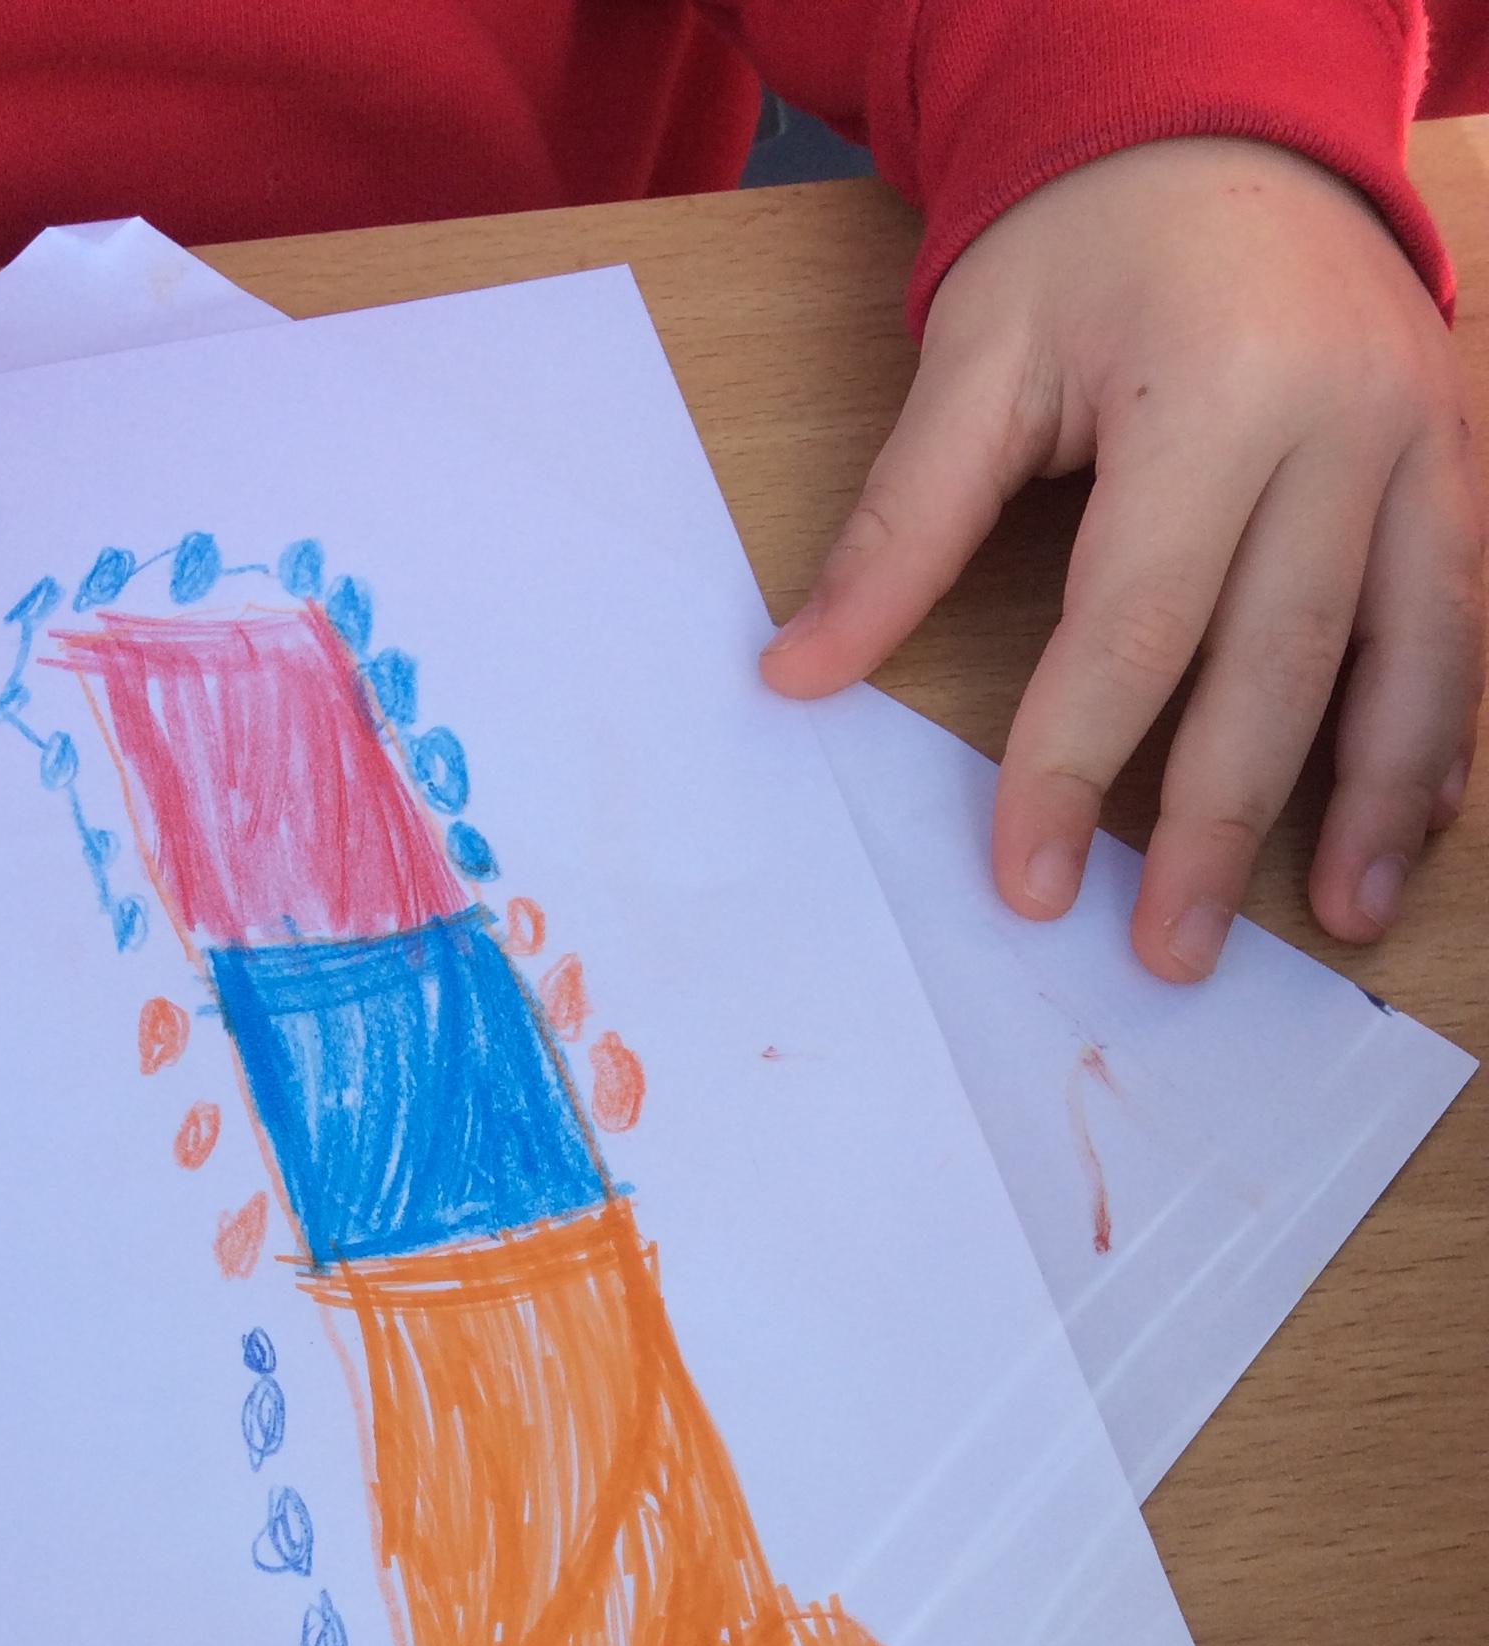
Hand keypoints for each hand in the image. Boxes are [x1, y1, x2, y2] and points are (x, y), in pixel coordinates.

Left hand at [760, 138, 1484, 979]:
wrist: (1229, 122)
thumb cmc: (1087, 245)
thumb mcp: (975, 359)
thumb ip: (900, 527)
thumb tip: (792, 677)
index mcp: (1215, 395)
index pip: (1136, 624)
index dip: (1076, 765)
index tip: (1030, 883)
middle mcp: (1343, 423)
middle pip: (1281, 662)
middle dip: (1222, 824)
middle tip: (1171, 954)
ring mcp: (1420, 445)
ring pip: (1410, 652)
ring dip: (1374, 802)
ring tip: (1340, 925)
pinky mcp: (1454, 467)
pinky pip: (1459, 620)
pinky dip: (1438, 733)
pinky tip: (1412, 828)